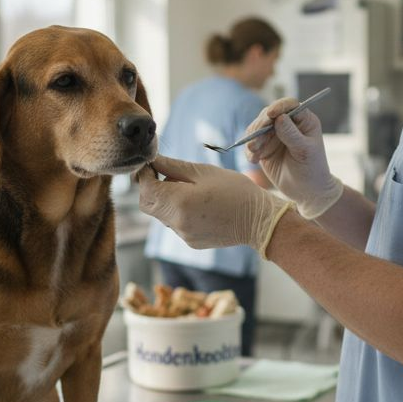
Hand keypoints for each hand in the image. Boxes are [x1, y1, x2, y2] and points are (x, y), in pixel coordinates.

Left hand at [139, 155, 293, 256]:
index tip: (150, 163)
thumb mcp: (204, 172)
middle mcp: (177, 223)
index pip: (145, 189)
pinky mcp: (190, 242)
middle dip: (149, 187)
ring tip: (186, 187)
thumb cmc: (236, 191)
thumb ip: (174, 166)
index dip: (143, 174)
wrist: (259, 221)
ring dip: (164, 199)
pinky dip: (176, 211)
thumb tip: (153, 160)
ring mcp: (183, 235)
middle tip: (161, 172)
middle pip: (147, 204)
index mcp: (179, 202)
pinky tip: (196, 202)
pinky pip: (174, 223)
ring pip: (160, 214)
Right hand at [244, 98, 343, 218]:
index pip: (289, 105)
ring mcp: (274, 135)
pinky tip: (253, 161)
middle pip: (268, 115)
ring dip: (253, 139)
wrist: (306, 191)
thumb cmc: (312, 169)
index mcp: (303, 120)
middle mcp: (287, 124)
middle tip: (256, 142)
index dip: (279, 107)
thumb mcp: (305, 151)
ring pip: (257, 129)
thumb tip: (279, 117)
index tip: (271, 114)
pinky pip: (252, 143)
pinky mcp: (264, 147)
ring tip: (254, 153)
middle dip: (260, 127)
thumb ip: (292, 134)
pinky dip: (250, 151)